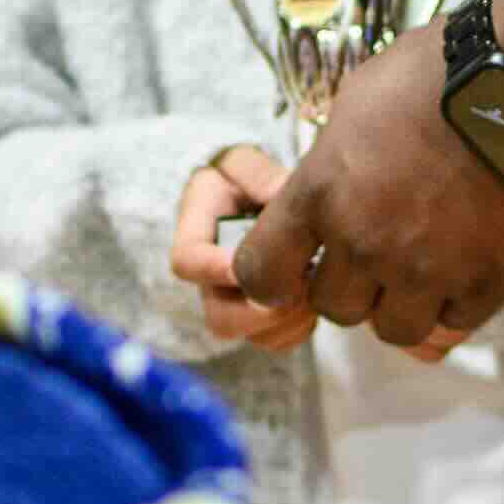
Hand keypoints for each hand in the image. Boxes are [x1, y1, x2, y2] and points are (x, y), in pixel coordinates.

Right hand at [172, 141, 297, 346]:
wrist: (254, 197)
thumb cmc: (246, 178)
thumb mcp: (245, 163)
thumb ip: (257, 174)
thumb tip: (279, 195)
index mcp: (196, 236)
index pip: (187, 262)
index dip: (214, 269)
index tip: (247, 263)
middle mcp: (211, 280)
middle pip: (220, 318)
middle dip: (262, 311)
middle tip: (299, 285)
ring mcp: (235, 303)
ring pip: (250, 336)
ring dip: (287, 321)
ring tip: (314, 289)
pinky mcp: (260, 318)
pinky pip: (276, 341)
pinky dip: (298, 329)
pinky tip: (315, 299)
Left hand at [223, 21, 503, 353]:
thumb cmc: (444, 72)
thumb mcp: (360, 101)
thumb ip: (334, 162)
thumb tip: (331, 187)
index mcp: (322, 193)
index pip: (261, 273)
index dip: (272, 279)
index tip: (290, 271)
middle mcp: (365, 242)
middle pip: (333, 308)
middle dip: (351, 285)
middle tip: (377, 253)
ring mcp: (427, 270)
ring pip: (393, 329)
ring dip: (403, 304)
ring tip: (425, 267)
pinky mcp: (486, 282)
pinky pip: (455, 323)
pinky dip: (457, 302)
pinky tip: (469, 264)